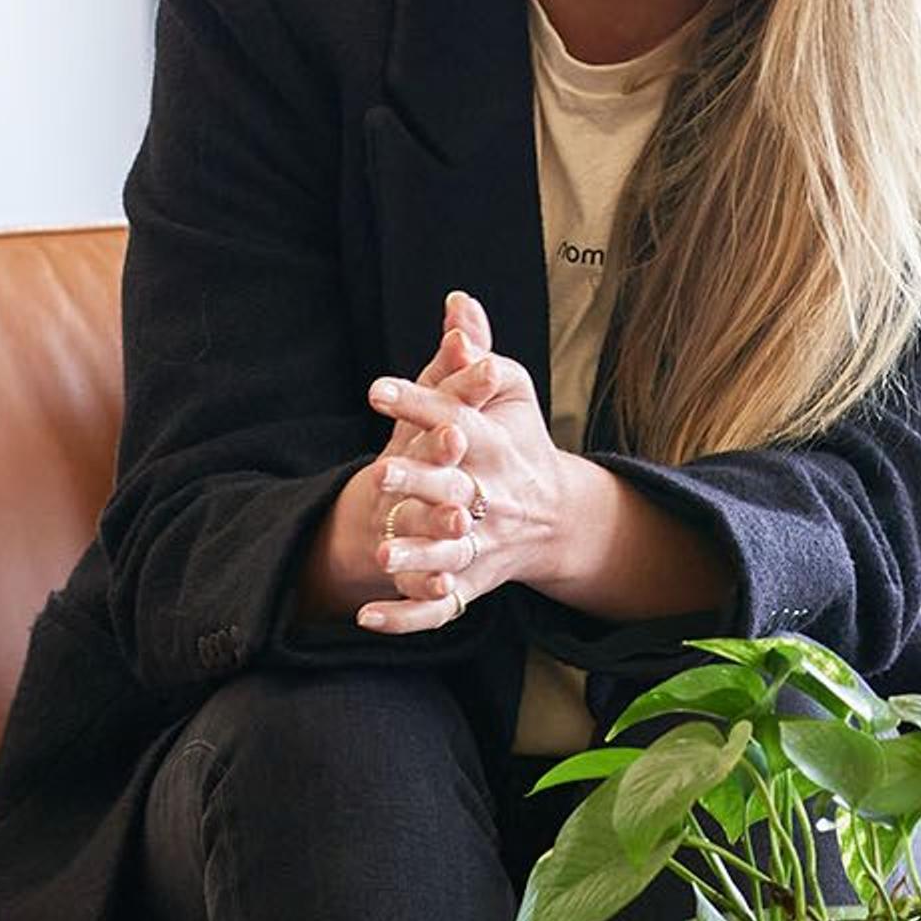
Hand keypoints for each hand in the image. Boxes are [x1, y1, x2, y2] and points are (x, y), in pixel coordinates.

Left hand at [355, 292, 574, 632]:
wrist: (556, 517)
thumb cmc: (518, 444)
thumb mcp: (506, 394)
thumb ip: (475, 354)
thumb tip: (457, 302)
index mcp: (495, 446)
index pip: (453, 421)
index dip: (418, 404)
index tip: (376, 390)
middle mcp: (491, 496)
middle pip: (455, 491)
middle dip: (421, 486)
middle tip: (378, 476)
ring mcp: (482, 544)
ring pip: (448, 555)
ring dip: (416, 559)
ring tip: (380, 555)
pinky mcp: (469, 583)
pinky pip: (437, 608)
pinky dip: (403, 617)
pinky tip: (364, 617)